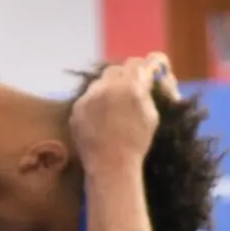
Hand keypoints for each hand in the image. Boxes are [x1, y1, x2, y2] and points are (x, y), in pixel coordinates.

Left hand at [70, 54, 170, 178]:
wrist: (110, 166)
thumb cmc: (137, 143)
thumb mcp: (152, 116)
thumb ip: (149, 92)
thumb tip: (152, 75)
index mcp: (131, 87)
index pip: (138, 64)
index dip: (144, 67)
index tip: (148, 73)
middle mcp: (108, 87)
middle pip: (117, 69)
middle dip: (125, 77)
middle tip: (130, 90)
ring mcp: (89, 97)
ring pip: (100, 82)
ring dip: (108, 89)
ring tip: (113, 107)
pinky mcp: (76, 108)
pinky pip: (88, 98)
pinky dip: (95, 103)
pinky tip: (100, 119)